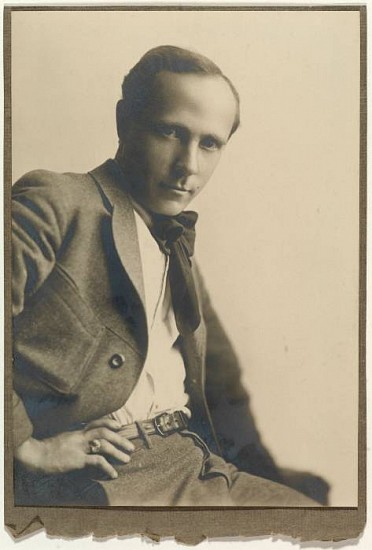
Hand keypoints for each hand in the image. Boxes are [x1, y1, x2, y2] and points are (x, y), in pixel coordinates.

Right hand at [14, 418, 134, 478]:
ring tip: (127, 459)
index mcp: (77, 431)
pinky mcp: (77, 459)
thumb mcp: (65, 440)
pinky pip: (97, 461)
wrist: (35, 455)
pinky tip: (113, 474)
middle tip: (131, 447)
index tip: (119, 426)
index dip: (110, 423)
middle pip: (104, 432)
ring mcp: (79, 447)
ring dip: (118, 452)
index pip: (97, 422)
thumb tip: (88, 445)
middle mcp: (80, 436)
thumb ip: (76, 440)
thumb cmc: (49, 450)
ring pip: (103, 445)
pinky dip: (108, 467)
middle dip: (120, 439)